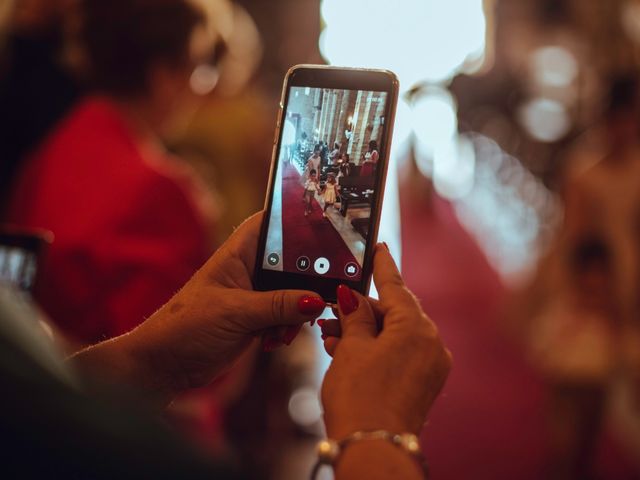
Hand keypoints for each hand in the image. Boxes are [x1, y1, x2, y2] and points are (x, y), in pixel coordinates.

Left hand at [73, 212, 324, 399]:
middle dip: (307, 278)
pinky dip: (288, 328)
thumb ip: (278, 305)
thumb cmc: (186, 327)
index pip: (271, 224)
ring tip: (286, 328)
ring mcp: (255, 296)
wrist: (165, 366)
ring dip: (298, 310)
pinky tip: (276, 340)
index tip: (326, 226)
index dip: (295, 221)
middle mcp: (249, 271)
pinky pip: (286, 316)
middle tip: (320, 293)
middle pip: (291, 261)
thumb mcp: (236, 313)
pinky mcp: (257, 320)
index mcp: (238, 254)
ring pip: (294, 293)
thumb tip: (316, 300)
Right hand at [321, 245, 450, 438]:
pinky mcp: (424, 383)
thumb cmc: (360, 397)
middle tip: (332, 311)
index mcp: (417, 327)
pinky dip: (376, 349)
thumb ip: (355, 317)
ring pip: (394, 334)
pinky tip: (347, 352)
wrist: (373, 448)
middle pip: (394, 312)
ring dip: (364, 332)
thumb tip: (351, 298)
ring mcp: (430, 365)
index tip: (378, 247)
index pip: (395, 286)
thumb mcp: (351, 348)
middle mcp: (431, 343)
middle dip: (361, 311)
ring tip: (331, 337)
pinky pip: (399, 353)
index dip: (382, 266)